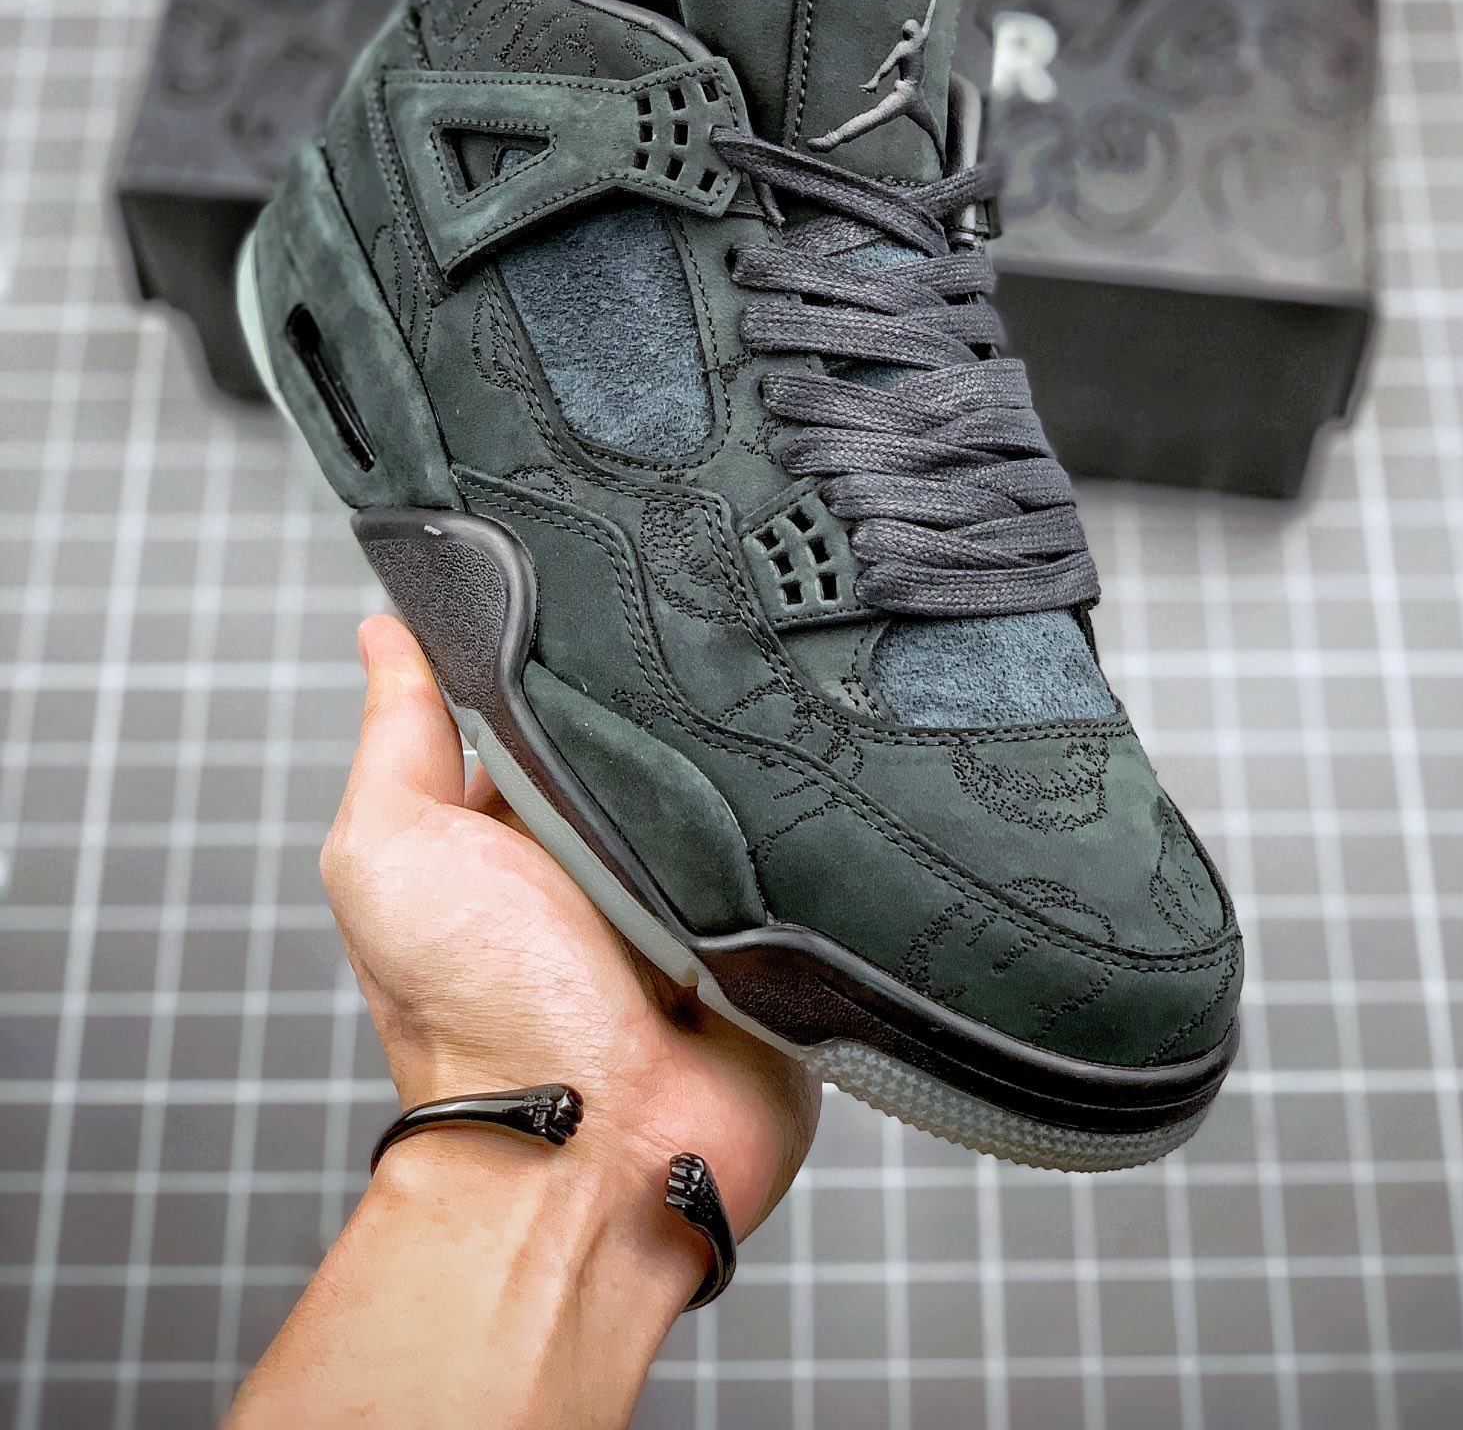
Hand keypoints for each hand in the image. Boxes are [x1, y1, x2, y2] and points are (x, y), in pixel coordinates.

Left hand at [321, 614, 819, 1245]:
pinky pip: (807, 856)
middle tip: (696, 646)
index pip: (553, 704)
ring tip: (756, 723)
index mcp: (518, 829)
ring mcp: (695, 895)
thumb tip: (383, 630)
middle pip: (654, 736)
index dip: (571, 650)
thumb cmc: (474, 1016)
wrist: (593, 1156)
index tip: (602, 578)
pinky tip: (805, 795)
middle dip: (672, 701)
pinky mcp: (772, 936)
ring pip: (738, 786)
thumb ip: (396, 740)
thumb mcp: (393, 852)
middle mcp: (607, 858)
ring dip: (744, 766)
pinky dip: (806, 830)